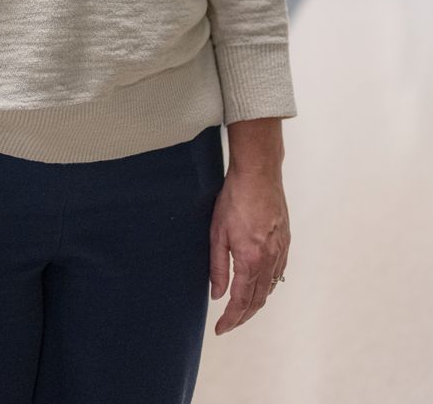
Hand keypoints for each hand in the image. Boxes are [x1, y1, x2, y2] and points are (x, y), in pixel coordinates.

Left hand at [209, 166, 289, 333]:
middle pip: (258, 300)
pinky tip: (259, 286)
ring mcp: (281, 251)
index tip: (220, 329)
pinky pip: (278, 273)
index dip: (231, 319)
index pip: (241, 301)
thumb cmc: (235, 198)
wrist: (259, 174)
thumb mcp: (217, 232)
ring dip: (256, 304)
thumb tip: (217, 294)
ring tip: (241, 310)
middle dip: (243, 317)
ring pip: (270, 288)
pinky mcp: (285, 242)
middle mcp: (270, 260)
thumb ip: (217, 266)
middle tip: (228, 324)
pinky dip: (268, 286)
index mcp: (251, 259)